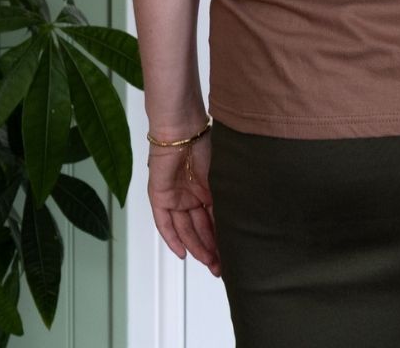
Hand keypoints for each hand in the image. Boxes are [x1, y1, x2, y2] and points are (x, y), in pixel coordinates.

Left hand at [147, 130, 221, 276]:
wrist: (182, 131)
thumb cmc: (205, 144)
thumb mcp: (220, 178)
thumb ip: (224, 201)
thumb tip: (239, 223)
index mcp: (207, 189)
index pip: (215, 220)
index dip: (222, 238)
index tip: (233, 254)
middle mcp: (191, 196)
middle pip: (200, 229)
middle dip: (211, 249)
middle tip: (221, 267)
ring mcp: (175, 198)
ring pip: (185, 229)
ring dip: (196, 247)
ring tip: (209, 262)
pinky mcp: (160, 198)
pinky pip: (165, 224)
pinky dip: (173, 239)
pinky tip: (183, 253)